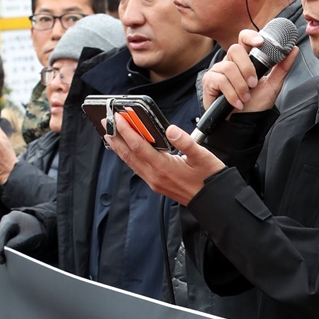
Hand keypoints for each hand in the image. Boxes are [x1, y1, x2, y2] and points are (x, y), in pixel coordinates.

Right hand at [0, 211, 44, 263]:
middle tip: (1, 261)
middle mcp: (5, 220)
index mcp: (12, 218)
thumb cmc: (36, 231)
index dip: (0, 243)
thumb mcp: (29, 238)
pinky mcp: (4, 232)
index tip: (0, 252)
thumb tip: (4, 252)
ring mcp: (3, 226)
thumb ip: (17, 244)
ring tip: (2, 261)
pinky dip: (1, 248)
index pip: (3, 232)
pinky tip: (2, 257)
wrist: (40, 227)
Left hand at [107, 116, 224, 205]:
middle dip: (116, 137)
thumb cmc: (209, 179)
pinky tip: (126, 150)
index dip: (127, 131)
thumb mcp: (202, 156)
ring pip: (131, 162)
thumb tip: (171, 130)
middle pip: (129, 155)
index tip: (119, 118)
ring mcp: (154, 182)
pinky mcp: (157, 184)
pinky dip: (129, 156)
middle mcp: (155, 176)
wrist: (213, 200)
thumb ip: (185, 142)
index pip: (139, 146)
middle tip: (105, 122)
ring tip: (110, 134)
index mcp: (164, 168)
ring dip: (119, 148)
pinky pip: (137, 168)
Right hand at [202, 28, 298, 114]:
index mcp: (245, 60)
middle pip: (235, 49)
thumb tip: (293, 50)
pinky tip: (237, 103)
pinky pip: (220, 80)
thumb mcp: (272, 86)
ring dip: (240, 85)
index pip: (244, 38)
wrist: (242, 124)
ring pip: (228, 67)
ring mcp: (218, 71)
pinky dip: (232, 94)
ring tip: (246, 98)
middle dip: (247, 68)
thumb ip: (282, 68)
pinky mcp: (210, 82)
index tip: (260, 43)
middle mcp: (230, 62)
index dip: (250, 36)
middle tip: (254, 84)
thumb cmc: (254, 105)